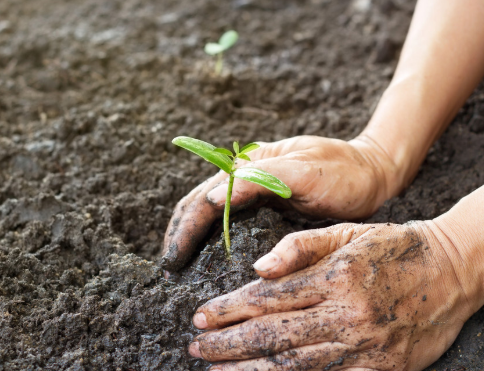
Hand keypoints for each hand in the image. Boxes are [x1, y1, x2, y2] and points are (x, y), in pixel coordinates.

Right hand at [161, 135, 400, 270]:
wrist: (372, 172)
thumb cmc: (343, 170)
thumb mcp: (305, 170)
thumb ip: (260, 178)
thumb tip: (211, 198)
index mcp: (250, 164)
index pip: (204, 198)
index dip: (185, 229)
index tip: (173, 260)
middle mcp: (245, 175)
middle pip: (198, 204)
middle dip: (179, 235)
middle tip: (168, 270)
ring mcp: (253, 189)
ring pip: (209, 212)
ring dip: (190, 236)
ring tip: (178, 265)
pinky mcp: (264, 203)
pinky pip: (228, 221)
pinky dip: (210, 237)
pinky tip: (205, 256)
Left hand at [188, 221, 482, 369]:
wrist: (451, 272)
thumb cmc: (392, 247)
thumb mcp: (347, 233)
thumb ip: (300, 247)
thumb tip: (258, 269)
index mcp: (334, 276)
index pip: (267, 298)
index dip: (228, 309)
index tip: (199, 316)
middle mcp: (345, 315)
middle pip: (272, 335)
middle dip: (227, 343)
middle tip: (196, 346)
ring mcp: (362, 347)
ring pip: (292, 365)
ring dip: (248, 370)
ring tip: (215, 370)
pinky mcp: (378, 369)